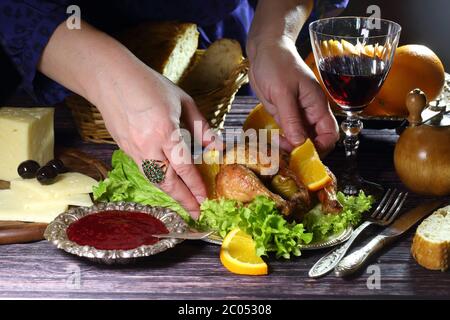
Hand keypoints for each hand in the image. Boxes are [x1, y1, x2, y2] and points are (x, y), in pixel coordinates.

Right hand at [97, 66, 214, 218]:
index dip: (196, 185)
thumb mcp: (182, 100)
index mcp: (165, 131)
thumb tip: (216, 147)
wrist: (111, 79)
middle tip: (196, 212)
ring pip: (155, 180)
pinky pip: (145, 171)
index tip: (205, 198)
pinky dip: (159, 182)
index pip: (184, 166)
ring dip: (171, 194)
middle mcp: (148, 145)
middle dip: (183, 199)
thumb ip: (201, 126)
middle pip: (168, 181)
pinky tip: (168, 185)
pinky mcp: (125, 149)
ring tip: (185, 203)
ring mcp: (134, 149)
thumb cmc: (149, 85)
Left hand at [248, 36, 338, 154]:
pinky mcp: (283, 114)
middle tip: (284, 152)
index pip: (330, 134)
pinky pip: (286, 132)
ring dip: (288, 147)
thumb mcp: (283, 93)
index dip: (321, 147)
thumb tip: (300, 143)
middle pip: (314, 140)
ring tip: (274, 146)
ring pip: (299, 138)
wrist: (264, 50)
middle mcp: (309, 112)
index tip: (303, 153)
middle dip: (302, 149)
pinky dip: (280, 140)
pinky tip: (270, 141)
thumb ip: (292, 119)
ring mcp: (296, 114)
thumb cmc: (277, 64)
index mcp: (317, 105)